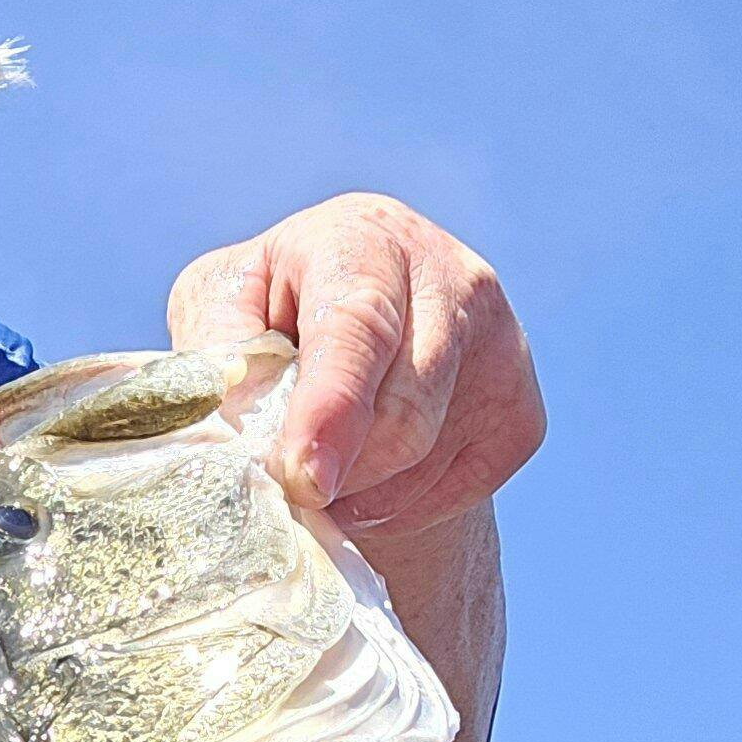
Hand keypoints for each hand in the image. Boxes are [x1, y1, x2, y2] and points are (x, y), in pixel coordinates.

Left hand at [167, 193, 542, 533]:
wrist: (354, 341)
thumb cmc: (269, 316)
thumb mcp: (220, 310)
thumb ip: (220, 356)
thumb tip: (225, 427)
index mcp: (362, 236)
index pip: (356, 325)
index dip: (330, 409)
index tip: (303, 478)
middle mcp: (449, 275)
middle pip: (402, 409)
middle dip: (336, 470)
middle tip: (285, 491)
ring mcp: (499, 340)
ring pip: (427, 454)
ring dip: (357, 491)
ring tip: (317, 474)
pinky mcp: (521, 410)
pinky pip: (462, 488)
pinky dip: (399, 505)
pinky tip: (365, 480)